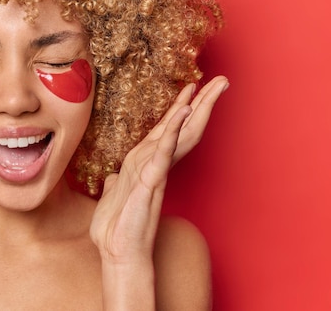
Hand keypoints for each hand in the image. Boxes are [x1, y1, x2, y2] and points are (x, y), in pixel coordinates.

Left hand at [90, 76, 228, 263]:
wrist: (117, 253)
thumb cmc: (117, 228)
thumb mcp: (112, 197)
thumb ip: (116, 183)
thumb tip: (112, 177)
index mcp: (148, 165)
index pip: (169, 132)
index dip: (180, 109)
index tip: (190, 87)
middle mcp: (157, 166)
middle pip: (184, 128)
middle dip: (202, 103)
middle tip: (220, 80)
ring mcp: (156, 173)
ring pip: (180, 136)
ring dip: (195, 110)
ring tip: (211, 88)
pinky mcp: (150, 183)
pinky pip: (163, 154)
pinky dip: (172, 133)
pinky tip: (181, 115)